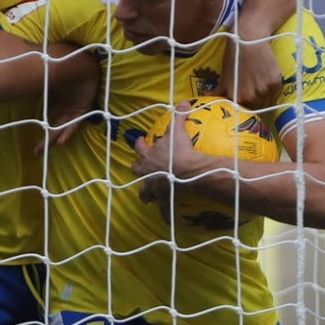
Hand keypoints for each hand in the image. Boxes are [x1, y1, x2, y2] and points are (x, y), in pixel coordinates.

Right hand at [35, 50, 99, 152]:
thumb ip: (26, 82)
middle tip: (36, 150)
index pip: (47, 113)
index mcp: (55, 94)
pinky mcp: (83, 109)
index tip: (33, 132)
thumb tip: (3, 80)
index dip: (41, 124)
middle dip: (46, 137)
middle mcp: (64, 102)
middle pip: (53, 123)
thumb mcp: (41, 78)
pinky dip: (68, 132)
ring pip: (61, 126)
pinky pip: (75, 123)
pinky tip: (61, 142)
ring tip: (44, 149)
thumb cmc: (58, 67)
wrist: (77, 63)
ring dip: (53, 138)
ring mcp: (74, 106)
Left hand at [130, 103, 208, 220]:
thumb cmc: (180, 151)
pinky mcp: (164, 199)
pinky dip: (166, 214)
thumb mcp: (178, 131)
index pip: (140, 148)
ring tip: (149, 196)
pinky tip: (168, 221)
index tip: (140, 141)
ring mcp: (154, 187)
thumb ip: (179, 116)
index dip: (139, 144)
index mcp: (148, 157)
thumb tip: (184, 102)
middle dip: (138, 169)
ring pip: (145, 192)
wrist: (187, 171)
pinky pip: (164, 209)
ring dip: (146, 193)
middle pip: (136, 170)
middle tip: (142, 168)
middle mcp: (147, 173)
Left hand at [220, 30, 280, 108]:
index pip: (242, 107)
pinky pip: (276, 87)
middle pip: (256, 102)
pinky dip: (273, 82)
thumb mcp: (224, 74)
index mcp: (237, 95)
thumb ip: (219, 89)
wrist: (249, 40)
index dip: (244, 100)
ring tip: (259, 75)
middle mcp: (250, 95)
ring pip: (266, 95)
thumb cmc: (234, 56)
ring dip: (264, 88)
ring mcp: (263, 89)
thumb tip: (208, 96)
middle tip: (253, 82)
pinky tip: (267, 72)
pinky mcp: (275, 81)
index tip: (245, 94)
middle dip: (255, 94)